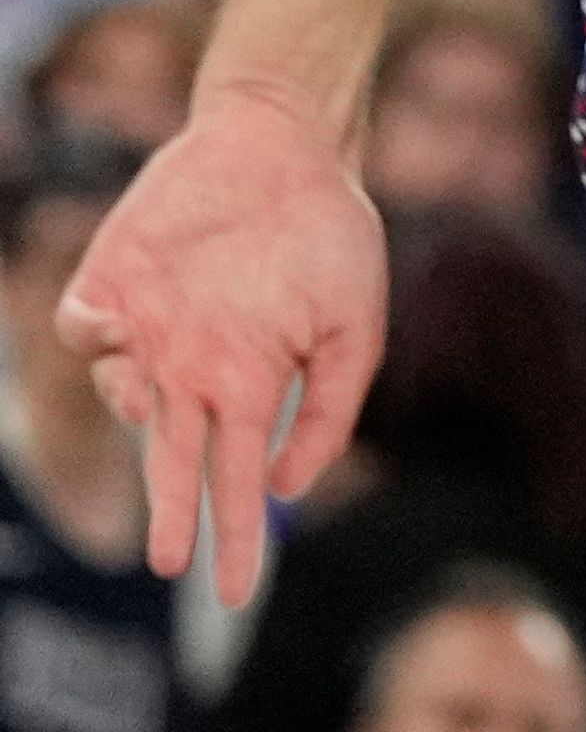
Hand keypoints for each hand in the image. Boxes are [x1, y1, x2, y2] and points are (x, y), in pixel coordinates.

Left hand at [59, 76, 387, 599]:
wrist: (287, 137)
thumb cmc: (330, 230)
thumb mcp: (355, 325)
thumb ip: (328, 409)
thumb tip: (286, 489)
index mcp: (249, 384)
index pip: (236, 481)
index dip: (236, 538)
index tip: (236, 594)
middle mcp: (193, 370)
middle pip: (170, 463)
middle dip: (169, 515)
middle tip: (168, 564)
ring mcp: (150, 329)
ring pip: (123, 400)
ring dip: (132, 408)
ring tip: (152, 391)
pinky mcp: (114, 283)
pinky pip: (84, 329)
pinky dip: (90, 338)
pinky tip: (113, 327)